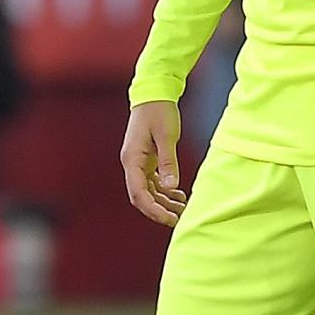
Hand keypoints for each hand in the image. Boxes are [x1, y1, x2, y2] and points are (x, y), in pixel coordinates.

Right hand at [120, 100, 187, 226]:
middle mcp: (132, 163)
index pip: (139, 194)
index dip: (153, 210)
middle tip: (178, 220)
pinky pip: (153, 181)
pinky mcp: (146, 159)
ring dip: (163, 202)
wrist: (154, 94)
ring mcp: (138, 162)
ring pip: (148, 190)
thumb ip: (168, 162)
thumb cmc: (159, 111)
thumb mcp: (166, 136)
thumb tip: (170, 187)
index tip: (168, 219)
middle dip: (158, 210)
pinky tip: (179, 195)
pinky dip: (164, 191)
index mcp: (132, 159)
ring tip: (182, 209)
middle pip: (142, 196)